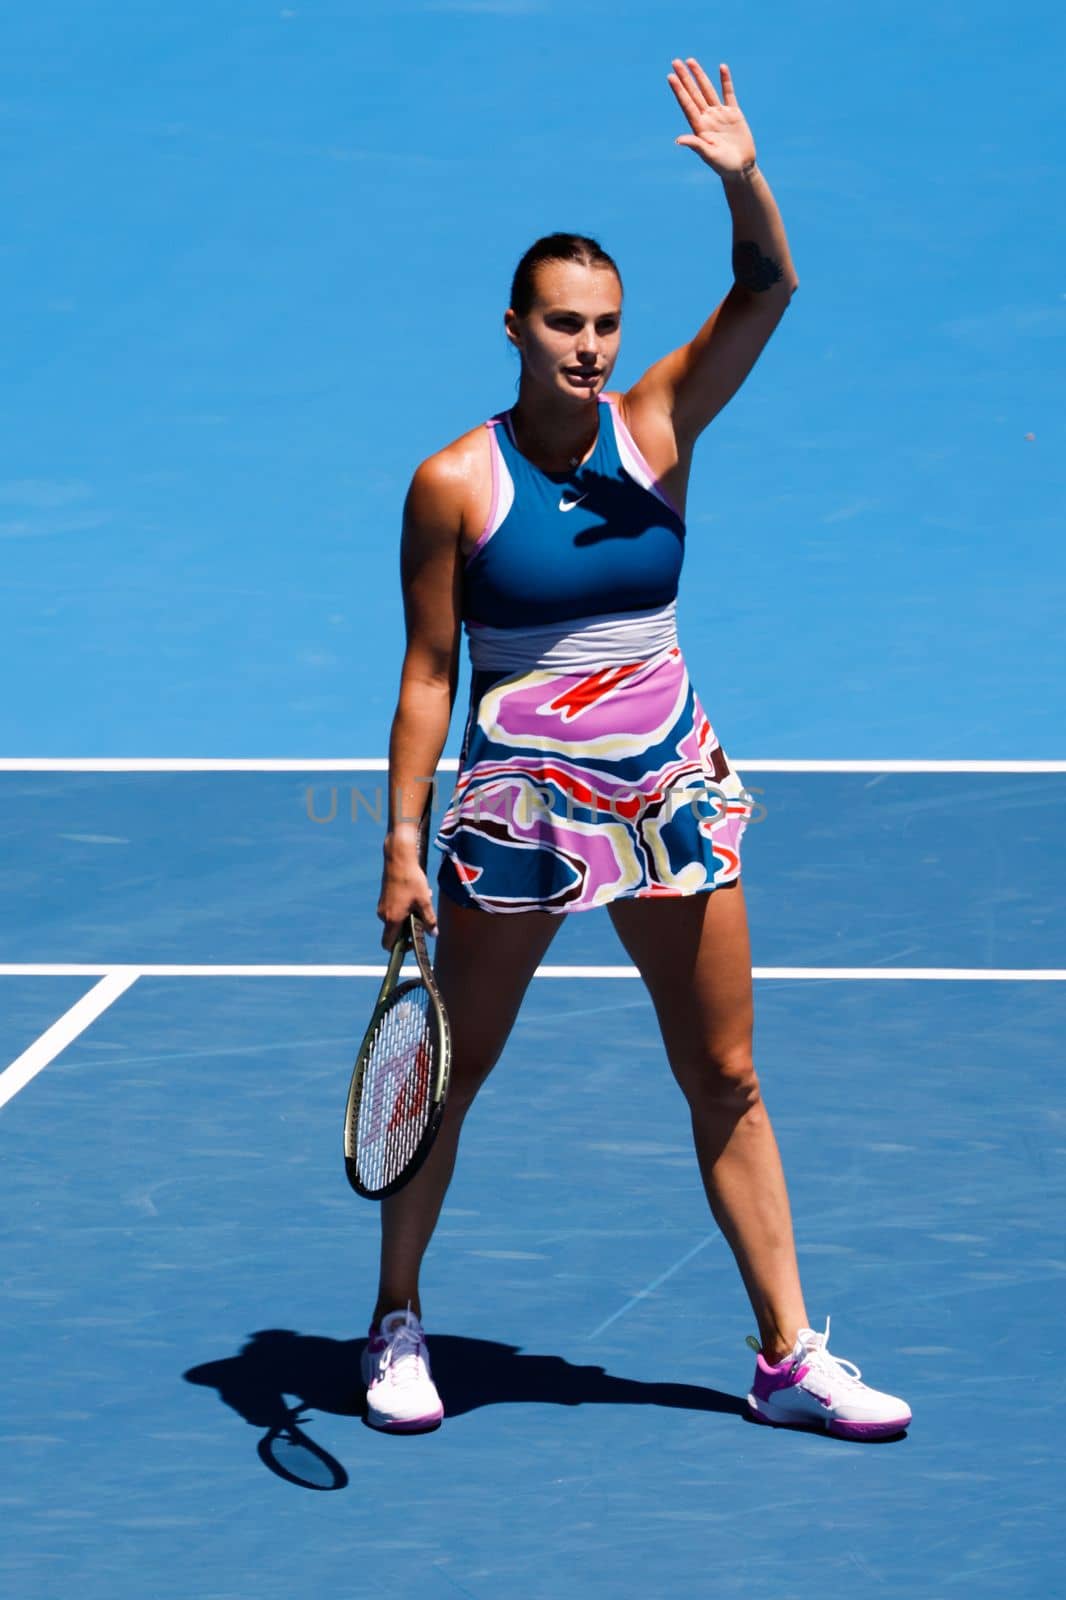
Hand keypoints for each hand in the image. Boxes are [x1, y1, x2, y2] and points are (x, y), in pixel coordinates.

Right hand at [378, 841, 437, 948]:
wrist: (398, 859)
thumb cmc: (411, 880)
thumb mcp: (424, 901)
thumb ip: (429, 920)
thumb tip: (434, 934)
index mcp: (392, 919)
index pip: (389, 944)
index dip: (400, 948)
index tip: (413, 942)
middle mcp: (384, 915)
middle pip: (394, 932)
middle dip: (409, 928)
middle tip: (422, 919)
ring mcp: (382, 906)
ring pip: (396, 919)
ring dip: (408, 916)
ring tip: (422, 902)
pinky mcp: (384, 898)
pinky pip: (394, 909)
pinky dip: (404, 908)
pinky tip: (415, 895)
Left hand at [667, 58, 756, 178]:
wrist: (741, 169)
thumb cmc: (723, 166)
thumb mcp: (709, 156)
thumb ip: (696, 145)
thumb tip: (678, 140)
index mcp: (699, 127)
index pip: (687, 104)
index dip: (679, 90)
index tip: (670, 76)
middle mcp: (707, 118)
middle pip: (694, 93)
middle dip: (685, 77)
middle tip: (675, 61)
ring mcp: (720, 114)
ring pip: (708, 90)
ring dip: (699, 75)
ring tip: (691, 61)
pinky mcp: (734, 114)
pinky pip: (728, 93)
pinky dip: (725, 81)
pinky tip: (722, 67)